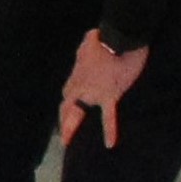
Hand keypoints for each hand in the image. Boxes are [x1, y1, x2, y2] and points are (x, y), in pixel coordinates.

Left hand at [61, 30, 148, 148]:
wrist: (119, 38)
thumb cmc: (107, 37)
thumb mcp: (90, 42)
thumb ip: (87, 49)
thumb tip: (91, 44)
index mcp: (77, 74)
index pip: (68, 92)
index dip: (67, 102)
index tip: (66, 111)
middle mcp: (79, 85)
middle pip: (67, 105)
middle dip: (63, 118)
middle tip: (61, 134)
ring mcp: (92, 92)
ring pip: (79, 111)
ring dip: (72, 125)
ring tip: (67, 141)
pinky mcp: (109, 95)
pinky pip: (108, 116)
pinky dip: (109, 130)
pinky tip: (109, 144)